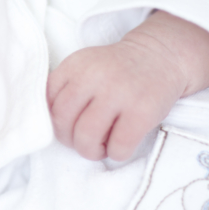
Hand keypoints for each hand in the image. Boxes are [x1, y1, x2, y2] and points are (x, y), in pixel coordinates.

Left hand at [47, 11, 208, 161]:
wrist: (160, 56)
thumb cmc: (115, 70)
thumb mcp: (85, 67)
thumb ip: (65, 88)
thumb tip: (49, 124)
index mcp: (75, 65)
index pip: (48, 102)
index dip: (54, 122)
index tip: (67, 126)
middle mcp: (94, 77)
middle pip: (63, 121)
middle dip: (69, 140)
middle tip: (82, 141)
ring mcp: (119, 93)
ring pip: (86, 137)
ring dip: (89, 151)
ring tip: (99, 148)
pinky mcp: (142, 111)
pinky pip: (118, 145)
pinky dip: (115, 154)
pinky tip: (119, 146)